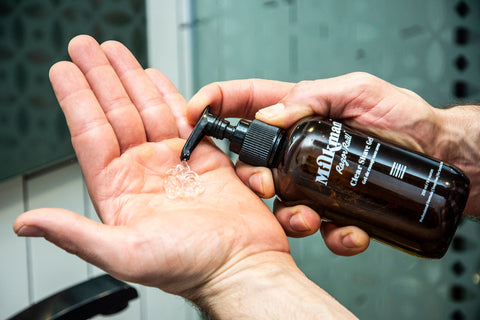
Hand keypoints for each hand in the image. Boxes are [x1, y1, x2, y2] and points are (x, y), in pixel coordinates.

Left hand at [13, 35, 290, 296]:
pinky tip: (155, 78)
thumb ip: (75, 234)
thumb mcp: (125, 254)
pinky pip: (183, 118)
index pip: (91, 134)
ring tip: (116, 52)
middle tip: (86, 47)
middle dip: (100, 77)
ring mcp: (175, 162)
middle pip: (116, 113)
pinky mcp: (205, 158)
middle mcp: (145, 172)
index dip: (76, 99)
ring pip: (147, 109)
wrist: (242, 265)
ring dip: (131, 78)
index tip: (64, 71)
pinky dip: (169, 94)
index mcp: (121, 190)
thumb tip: (27, 222)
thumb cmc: (190, 267)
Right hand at [187, 73, 451, 255]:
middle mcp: (297, 150)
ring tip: (309, 218)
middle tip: (258, 184)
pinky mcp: (334, 209)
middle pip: (251, 163)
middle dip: (246, 178)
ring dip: (287, 216)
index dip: (216, 105)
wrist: (439, 152)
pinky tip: (349, 232)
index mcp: (297, 112)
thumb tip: (272, 115)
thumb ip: (313, 97)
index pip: (245, 104)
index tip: (194, 113)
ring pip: (279, 204)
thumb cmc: (401, 116)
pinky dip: (332, 236)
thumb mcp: (358, 90)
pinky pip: (321, 229)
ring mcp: (312, 182)